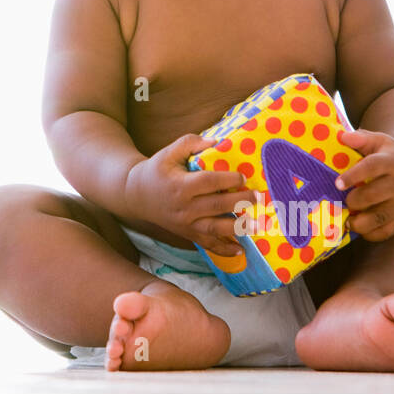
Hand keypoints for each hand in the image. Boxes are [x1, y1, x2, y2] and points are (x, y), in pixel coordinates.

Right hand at [124, 134, 260, 255]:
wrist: (136, 195)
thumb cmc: (157, 170)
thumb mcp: (170, 152)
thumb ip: (191, 143)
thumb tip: (218, 142)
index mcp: (180, 185)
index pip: (208, 182)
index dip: (227, 179)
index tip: (242, 177)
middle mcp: (184, 207)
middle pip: (216, 205)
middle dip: (239, 202)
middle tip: (257, 197)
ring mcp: (186, 224)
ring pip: (214, 228)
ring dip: (236, 228)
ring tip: (254, 225)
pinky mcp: (187, 234)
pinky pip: (207, 244)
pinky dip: (224, 250)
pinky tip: (240, 251)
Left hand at [334, 129, 393, 240]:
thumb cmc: (385, 153)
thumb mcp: (376, 140)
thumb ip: (360, 138)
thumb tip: (342, 137)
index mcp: (393, 161)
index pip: (372, 167)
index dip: (353, 176)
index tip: (337, 184)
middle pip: (372, 195)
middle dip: (352, 200)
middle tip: (341, 200)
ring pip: (378, 218)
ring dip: (357, 221)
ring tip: (346, 217)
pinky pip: (384, 232)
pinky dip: (368, 233)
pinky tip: (357, 225)